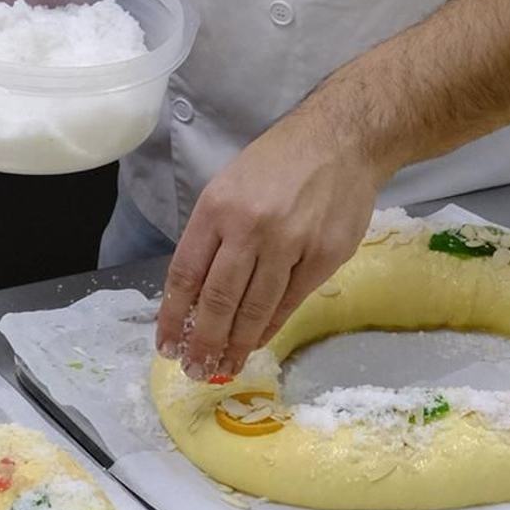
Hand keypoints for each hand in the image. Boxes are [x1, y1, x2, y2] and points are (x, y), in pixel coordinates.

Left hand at [156, 106, 380, 380]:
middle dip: (204, 342)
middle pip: (218, 300)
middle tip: (196, 369)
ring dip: (236, 344)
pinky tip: (256, 341)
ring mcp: (290, 244)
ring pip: (254, 308)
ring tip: (225, 366)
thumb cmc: (279, 162)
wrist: (342, 140)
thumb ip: (212, 237)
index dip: (173, 316)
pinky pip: (290, 303)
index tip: (167, 344)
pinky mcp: (324, 257)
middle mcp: (250, 228)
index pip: (185, 274)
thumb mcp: (229, 187)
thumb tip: (195, 295)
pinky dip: (270, 327)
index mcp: (217, 207)